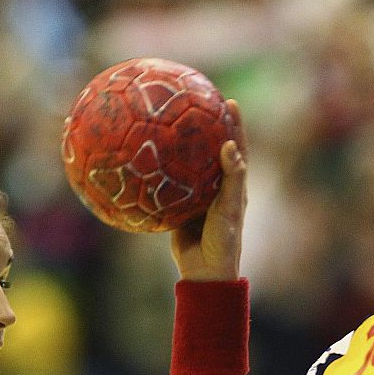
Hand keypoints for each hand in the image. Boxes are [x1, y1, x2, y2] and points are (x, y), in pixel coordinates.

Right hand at [171, 98, 247, 281]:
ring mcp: (195, 197)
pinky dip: (154, 173)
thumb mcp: (228, 209)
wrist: (203, 273)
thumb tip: (229, 146)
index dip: (233, 124)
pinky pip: (164, 185)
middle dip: (201, 126)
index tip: (226, 101)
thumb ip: (231, 179)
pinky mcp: (177, 207)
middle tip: (190, 102)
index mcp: (233, 185)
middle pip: (208, 149)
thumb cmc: (223, 242)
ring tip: (161, 122)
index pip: (235, 147)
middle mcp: (215, 187)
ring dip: (175, 146)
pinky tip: (138, 159)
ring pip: (183, 165)